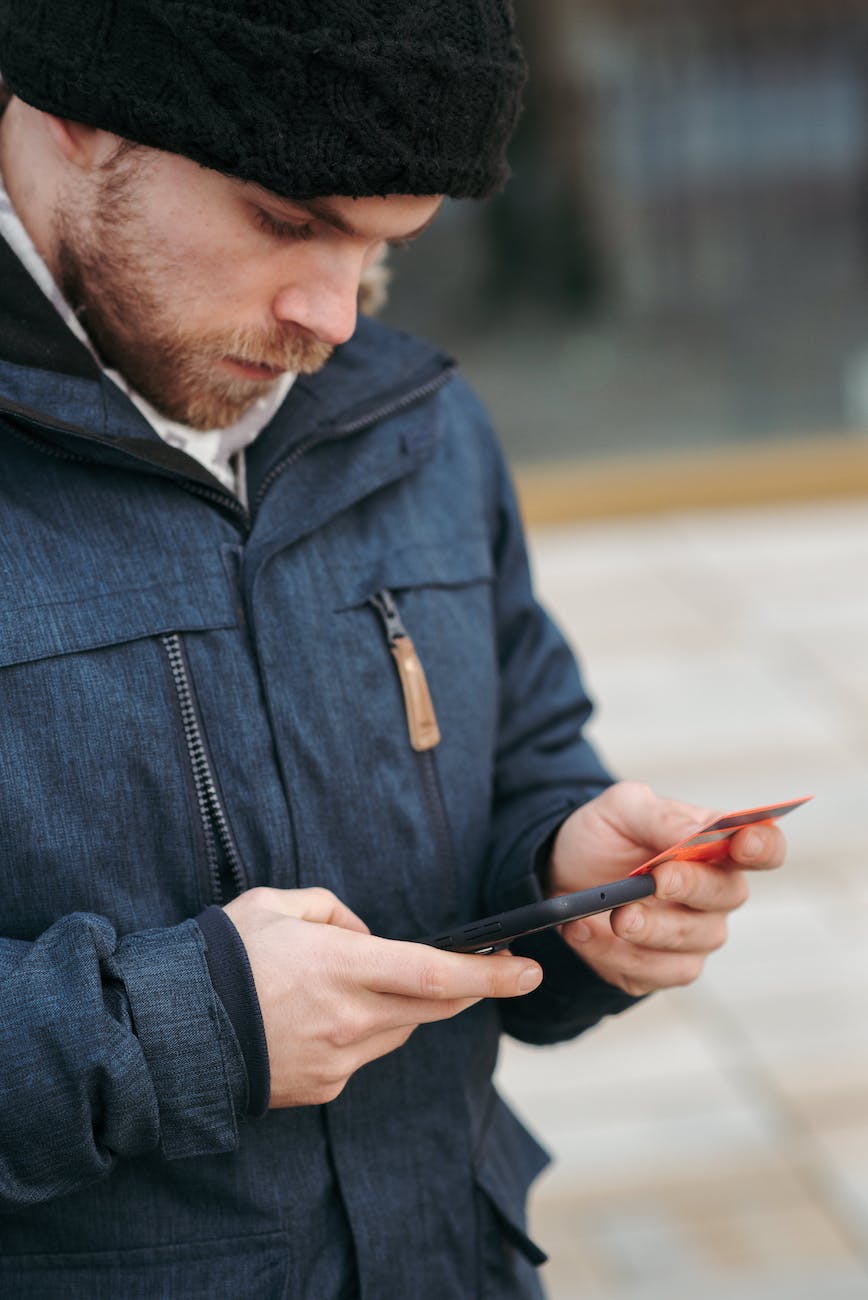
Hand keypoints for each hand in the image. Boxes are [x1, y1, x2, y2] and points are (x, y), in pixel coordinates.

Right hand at [223, 886, 541, 1107]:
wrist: (171, 1032)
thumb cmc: (223, 957)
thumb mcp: (275, 904)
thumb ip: (334, 910)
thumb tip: (368, 937)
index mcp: (341, 966)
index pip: (437, 975)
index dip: (491, 974)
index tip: (528, 969)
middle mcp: (350, 1018)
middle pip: (435, 1007)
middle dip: (473, 989)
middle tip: (497, 971)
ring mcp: (340, 1059)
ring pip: (402, 1029)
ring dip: (407, 1006)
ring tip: (368, 982)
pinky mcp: (325, 1087)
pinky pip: (366, 1053)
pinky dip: (366, 1030)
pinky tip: (328, 1015)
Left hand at [546, 782, 785, 996]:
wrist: (559, 872)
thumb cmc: (603, 836)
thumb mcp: (622, 809)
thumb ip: (661, 816)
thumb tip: (697, 832)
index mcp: (716, 846)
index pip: (765, 847)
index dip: (763, 847)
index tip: (741, 843)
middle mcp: (715, 893)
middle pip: (728, 895)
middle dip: (691, 887)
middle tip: (656, 879)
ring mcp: (694, 935)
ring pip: (692, 941)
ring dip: (649, 928)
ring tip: (611, 913)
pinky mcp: (661, 969)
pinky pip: (653, 973)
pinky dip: (613, 954)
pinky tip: (582, 930)